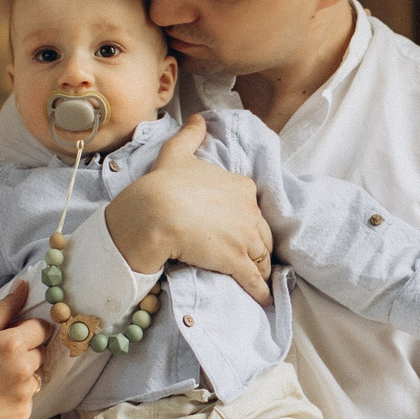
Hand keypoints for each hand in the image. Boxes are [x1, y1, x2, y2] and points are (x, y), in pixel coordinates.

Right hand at [0, 279, 51, 418]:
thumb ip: (5, 309)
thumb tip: (24, 285)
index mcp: (12, 344)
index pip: (43, 328)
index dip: (29, 330)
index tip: (14, 336)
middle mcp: (24, 369)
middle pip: (41, 352)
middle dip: (26, 352)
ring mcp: (24, 394)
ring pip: (36, 376)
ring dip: (23, 375)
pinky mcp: (22, 413)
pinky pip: (29, 397)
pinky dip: (16, 396)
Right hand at [103, 115, 273, 302]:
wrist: (155, 213)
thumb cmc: (163, 184)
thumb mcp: (177, 153)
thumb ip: (191, 136)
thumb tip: (199, 119)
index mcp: (241, 187)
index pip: (252, 208)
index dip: (246, 221)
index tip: (240, 230)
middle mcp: (249, 211)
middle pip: (261, 234)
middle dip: (257, 247)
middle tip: (252, 259)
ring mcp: (245, 238)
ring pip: (261, 257)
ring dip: (261, 270)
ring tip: (260, 281)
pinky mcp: (237, 261)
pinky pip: (255, 280)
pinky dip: (262, 291)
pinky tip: (264, 299)